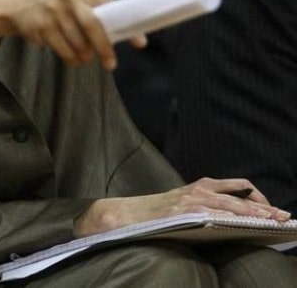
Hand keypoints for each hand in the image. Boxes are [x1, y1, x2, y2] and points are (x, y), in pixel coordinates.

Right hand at [0, 0, 146, 70]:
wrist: (23, 7)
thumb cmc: (61, 9)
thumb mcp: (80, 3)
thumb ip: (101, 16)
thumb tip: (132, 38)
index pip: (111, 8)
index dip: (125, 27)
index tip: (140, 43)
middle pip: (92, 26)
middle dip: (103, 48)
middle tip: (110, 64)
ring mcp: (53, 11)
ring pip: (77, 42)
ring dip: (84, 56)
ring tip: (85, 58)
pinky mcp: (41, 25)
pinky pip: (63, 49)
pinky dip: (70, 58)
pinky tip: (71, 58)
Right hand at [74, 177, 292, 237]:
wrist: (129, 214)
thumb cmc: (160, 213)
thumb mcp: (187, 203)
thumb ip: (208, 206)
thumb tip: (235, 218)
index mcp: (202, 185)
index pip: (239, 186)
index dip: (259, 198)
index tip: (274, 210)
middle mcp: (200, 189)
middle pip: (241, 196)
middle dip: (265, 207)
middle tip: (283, 217)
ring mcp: (193, 199)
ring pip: (232, 205)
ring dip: (254, 213)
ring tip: (270, 221)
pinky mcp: (186, 211)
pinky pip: (214, 214)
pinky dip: (231, 218)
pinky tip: (243, 225)